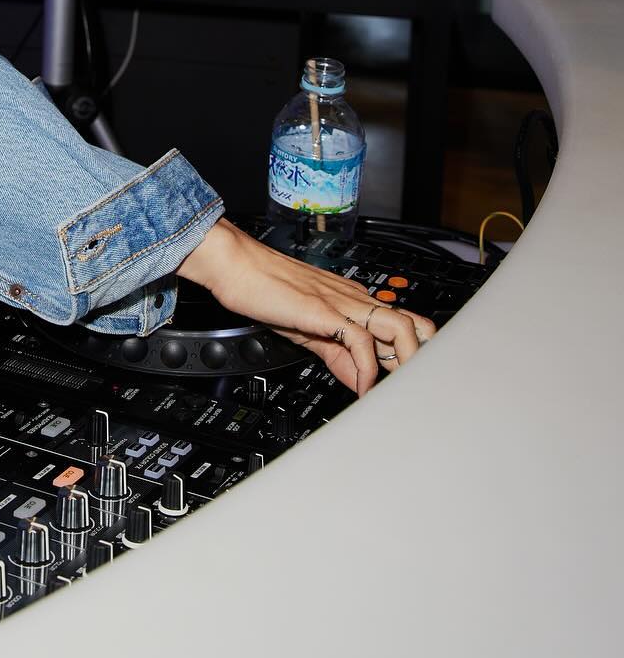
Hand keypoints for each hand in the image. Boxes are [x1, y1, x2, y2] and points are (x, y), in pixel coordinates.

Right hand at [175, 217, 437, 393]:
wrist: (234, 265)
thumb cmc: (263, 288)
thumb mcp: (307, 329)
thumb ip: (336, 354)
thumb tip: (358, 379)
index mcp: (353, 300)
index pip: (404, 324)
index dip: (413, 355)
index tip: (404, 383)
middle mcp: (355, 298)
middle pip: (414, 325)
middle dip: (423, 361)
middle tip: (412, 390)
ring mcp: (342, 302)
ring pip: (399, 328)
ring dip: (406, 363)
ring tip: (396, 392)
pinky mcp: (324, 309)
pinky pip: (360, 340)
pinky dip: (367, 369)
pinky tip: (359, 387)